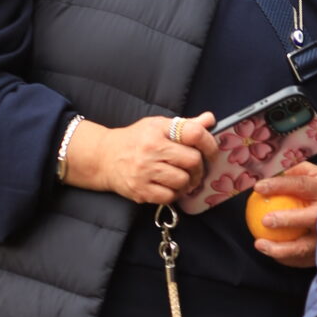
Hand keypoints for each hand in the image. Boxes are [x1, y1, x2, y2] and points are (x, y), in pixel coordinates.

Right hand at [64, 113, 219, 204]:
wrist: (104, 158)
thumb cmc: (136, 140)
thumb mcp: (158, 126)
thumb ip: (185, 125)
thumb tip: (209, 119)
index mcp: (158, 130)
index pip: (194, 133)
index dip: (209, 143)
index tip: (211, 151)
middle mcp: (151, 150)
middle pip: (193, 160)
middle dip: (199, 167)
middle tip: (196, 169)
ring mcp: (145, 171)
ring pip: (183, 181)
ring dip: (188, 182)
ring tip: (182, 179)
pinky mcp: (140, 190)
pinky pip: (169, 197)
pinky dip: (174, 194)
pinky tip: (169, 187)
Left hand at [248, 160, 316, 271]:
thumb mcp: (314, 173)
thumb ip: (295, 172)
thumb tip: (270, 174)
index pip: (302, 185)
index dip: (280, 185)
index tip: (258, 187)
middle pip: (311, 218)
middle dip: (288, 220)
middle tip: (265, 220)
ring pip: (306, 246)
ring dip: (282, 249)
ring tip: (259, 244)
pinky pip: (302, 259)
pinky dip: (285, 258)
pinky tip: (269, 253)